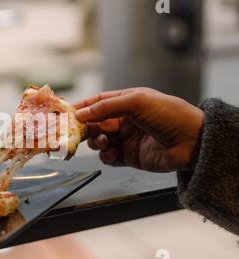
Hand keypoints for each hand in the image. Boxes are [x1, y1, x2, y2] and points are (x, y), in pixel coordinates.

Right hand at [74, 88, 203, 171]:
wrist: (191, 142)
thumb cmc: (169, 115)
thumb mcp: (136, 102)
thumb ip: (106, 107)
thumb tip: (81, 113)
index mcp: (127, 101)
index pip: (98, 102)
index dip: (82, 107)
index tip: (67, 113)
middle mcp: (125, 119)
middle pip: (95, 123)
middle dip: (86, 128)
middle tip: (76, 133)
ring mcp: (126, 138)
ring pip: (99, 140)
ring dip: (96, 141)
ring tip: (103, 142)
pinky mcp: (129, 156)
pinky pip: (108, 157)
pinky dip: (106, 156)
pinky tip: (113, 153)